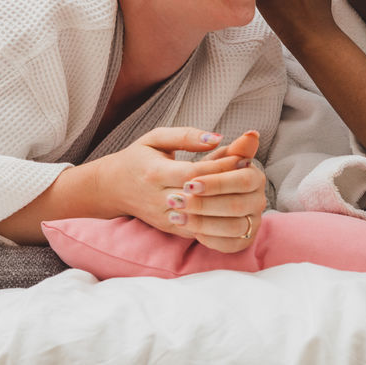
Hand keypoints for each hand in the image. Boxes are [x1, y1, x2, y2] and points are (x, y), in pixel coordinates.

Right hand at [98, 127, 262, 250]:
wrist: (112, 188)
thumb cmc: (138, 158)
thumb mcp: (156, 138)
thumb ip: (186, 136)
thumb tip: (217, 138)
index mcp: (155, 173)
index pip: (194, 173)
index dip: (220, 167)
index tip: (243, 157)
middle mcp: (158, 198)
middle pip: (200, 197)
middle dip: (228, 186)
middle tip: (253, 175)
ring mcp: (163, 217)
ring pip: (201, 218)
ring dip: (226, 207)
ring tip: (246, 193)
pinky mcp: (169, 229)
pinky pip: (197, 231)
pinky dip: (217, 223)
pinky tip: (234, 210)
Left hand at [174, 130, 267, 252]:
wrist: (202, 196)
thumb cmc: (204, 172)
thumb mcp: (212, 155)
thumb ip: (229, 147)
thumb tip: (252, 134)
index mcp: (254, 176)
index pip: (241, 180)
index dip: (216, 182)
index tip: (189, 183)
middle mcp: (258, 199)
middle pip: (236, 205)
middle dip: (204, 204)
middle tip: (176, 201)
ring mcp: (253, 222)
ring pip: (232, 227)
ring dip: (203, 222)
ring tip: (176, 216)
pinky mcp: (243, 240)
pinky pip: (229, 245)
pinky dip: (209, 238)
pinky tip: (188, 229)